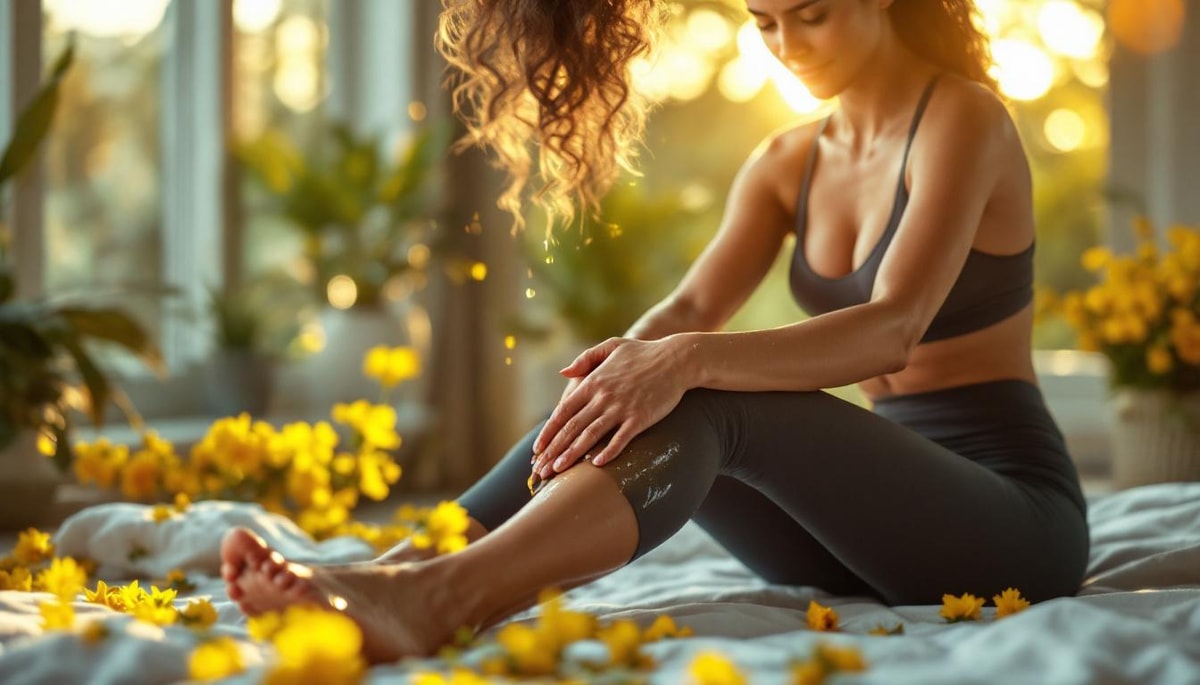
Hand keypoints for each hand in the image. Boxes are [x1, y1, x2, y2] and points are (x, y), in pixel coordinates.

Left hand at [530, 336, 690, 478]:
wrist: (677, 359)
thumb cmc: (644, 352)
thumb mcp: (612, 346)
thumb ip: (585, 359)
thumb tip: (563, 373)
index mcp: (593, 381)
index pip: (564, 411)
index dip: (549, 431)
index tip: (537, 449)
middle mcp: (603, 396)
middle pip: (572, 427)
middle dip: (554, 449)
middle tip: (541, 469)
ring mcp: (621, 408)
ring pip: (591, 435)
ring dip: (572, 454)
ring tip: (558, 470)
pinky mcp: (640, 417)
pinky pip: (620, 439)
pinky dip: (608, 452)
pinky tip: (596, 464)